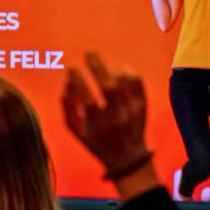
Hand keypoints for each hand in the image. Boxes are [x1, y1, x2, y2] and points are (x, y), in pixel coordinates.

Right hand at [61, 52, 149, 175]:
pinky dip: (130, 75)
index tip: (71, 68)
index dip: (78, 81)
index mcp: (97, 125)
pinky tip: (121, 69)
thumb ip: (67, 109)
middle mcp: (116, 118)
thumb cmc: (96, 142)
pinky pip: (139, 86)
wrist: (127, 157)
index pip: (86, 99)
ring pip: (125, 86)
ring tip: (103, 63)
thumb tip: (65, 85)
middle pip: (109, 88)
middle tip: (89, 52)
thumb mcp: (76, 132)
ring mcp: (132, 113)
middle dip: (97, 67)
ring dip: (112, 70)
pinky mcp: (143, 108)